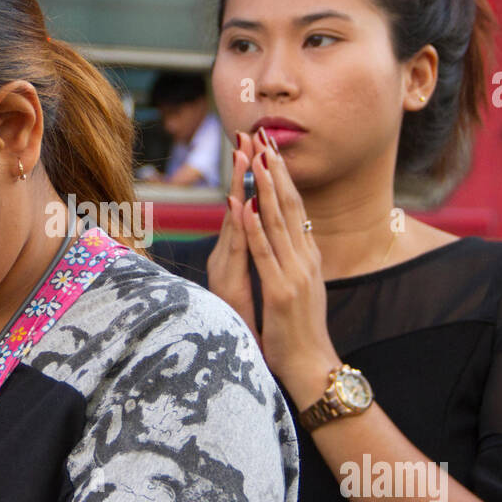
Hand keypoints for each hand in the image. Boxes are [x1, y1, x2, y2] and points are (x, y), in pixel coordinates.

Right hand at [205, 131, 260, 339]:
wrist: (274, 368)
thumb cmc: (268, 334)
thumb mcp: (263, 290)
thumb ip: (258, 262)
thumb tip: (263, 238)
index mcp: (236, 258)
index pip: (244, 209)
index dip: (248, 177)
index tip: (254, 145)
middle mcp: (228, 261)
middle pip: (236, 206)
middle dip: (241, 169)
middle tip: (246, 134)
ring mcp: (228, 271)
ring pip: (235, 220)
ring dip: (237, 184)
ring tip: (243, 152)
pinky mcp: (232, 286)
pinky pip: (238, 249)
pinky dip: (241, 224)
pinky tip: (241, 201)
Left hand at [219, 131, 341, 405]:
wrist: (314, 367)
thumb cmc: (302, 332)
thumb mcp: (301, 288)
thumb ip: (296, 261)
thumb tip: (295, 238)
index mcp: (308, 256)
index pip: (295, 207)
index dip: (283, 177)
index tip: (272, 149)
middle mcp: (305, 259)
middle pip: (289, 205)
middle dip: (275, 170)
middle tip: (264, 137)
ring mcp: (295, 274)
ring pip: (278, 222)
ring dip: (265, 188)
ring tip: (256, 158)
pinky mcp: (281, 292)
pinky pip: (265, 254)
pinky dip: (254, 228)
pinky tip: (245, 207)